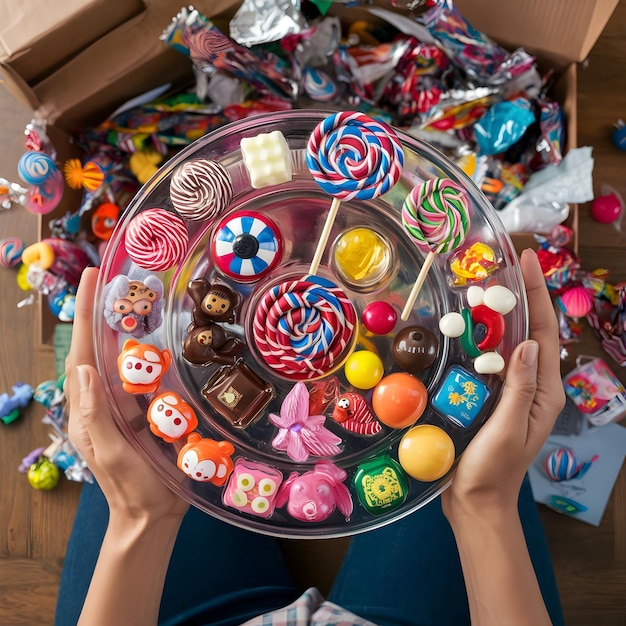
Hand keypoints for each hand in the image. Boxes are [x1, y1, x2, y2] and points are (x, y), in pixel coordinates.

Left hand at [65, 267, 188, 522]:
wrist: (152, 512)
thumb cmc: (131, 486)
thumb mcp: (109, 453)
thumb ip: (95, 415)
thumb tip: (84, 369)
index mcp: (87, 407)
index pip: (81, 351)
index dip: (85, 313)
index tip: (91, 278)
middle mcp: (102, 398)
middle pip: (96, 345)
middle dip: (100, 309)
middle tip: (114, 276)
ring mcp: (123, 402)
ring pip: (118, 356)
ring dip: (123, 323)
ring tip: (135, 293)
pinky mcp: (144, 407)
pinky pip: (142, 372)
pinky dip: (147, 349)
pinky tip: (160, 334)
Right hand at [442, 248, 564, 522]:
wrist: (474, 499)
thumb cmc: (493, 468)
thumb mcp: (509, 428)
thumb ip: (518, 387)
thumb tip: (524, 342)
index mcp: (543, 390)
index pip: (543, 333)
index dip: (536, 294)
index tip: (527, 261)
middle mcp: (529, 384)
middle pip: (527, 330)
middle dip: (518, 296)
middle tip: (500, 266)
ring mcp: (507, 388)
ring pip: (504, 341)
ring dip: (496, 312)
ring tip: (481, 285)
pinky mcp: (486, 393)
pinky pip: (484, 358)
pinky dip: (477, 336)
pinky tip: (463, 323)